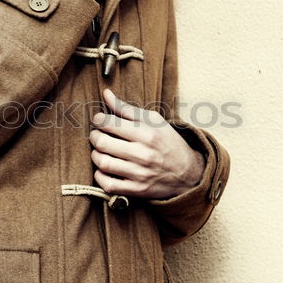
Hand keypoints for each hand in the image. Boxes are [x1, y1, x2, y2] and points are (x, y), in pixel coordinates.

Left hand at [89, 88, 204, 198]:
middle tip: (97, 135)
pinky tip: (104, 169)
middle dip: (94, 136)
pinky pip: (108, 185)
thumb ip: (127, 108)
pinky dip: (100, 176)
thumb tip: (106, 93)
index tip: (99, 120)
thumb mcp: (153, 121)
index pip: (109, 123)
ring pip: (103, 163)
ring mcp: (140, 174)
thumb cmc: (167, 142)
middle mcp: (143, 154)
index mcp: (147, 133)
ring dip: (95, 155)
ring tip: (101, 151)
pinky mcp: (137, 190)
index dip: (98, 120)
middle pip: (102, 143)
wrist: (188, 172)